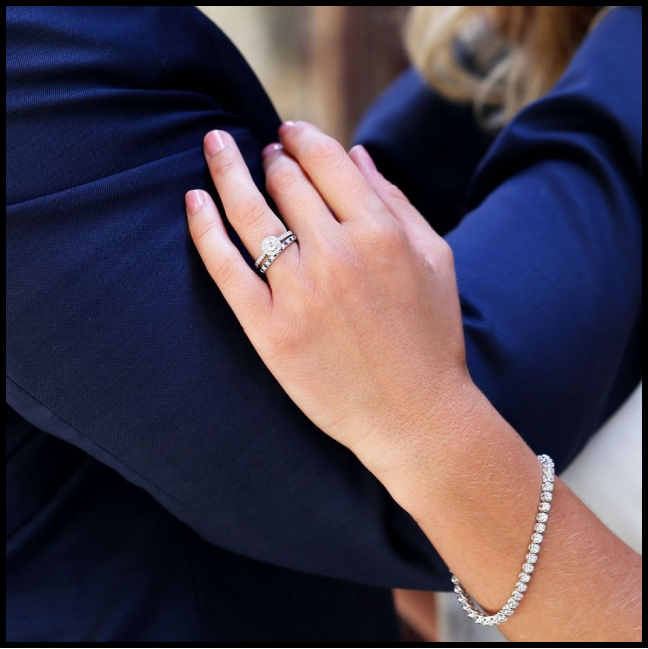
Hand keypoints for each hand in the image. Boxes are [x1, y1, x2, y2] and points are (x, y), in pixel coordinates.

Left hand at [185, 122, 472, 474]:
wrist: (415, 416)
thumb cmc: (432, 337)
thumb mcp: (435, 258)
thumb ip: (397, 201)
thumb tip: (358, 154)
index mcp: (381, 231)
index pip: (327, 161)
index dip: (302, 137)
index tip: (288, 131)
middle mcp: (337, 254)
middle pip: (286, 182)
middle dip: (272, 157)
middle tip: (264, 153)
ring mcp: (299, 292)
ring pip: (250, 213)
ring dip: (228, 169)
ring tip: (216, 145)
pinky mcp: (270, 330)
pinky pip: (225, 267)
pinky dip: (204, 228)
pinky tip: (193, 199)